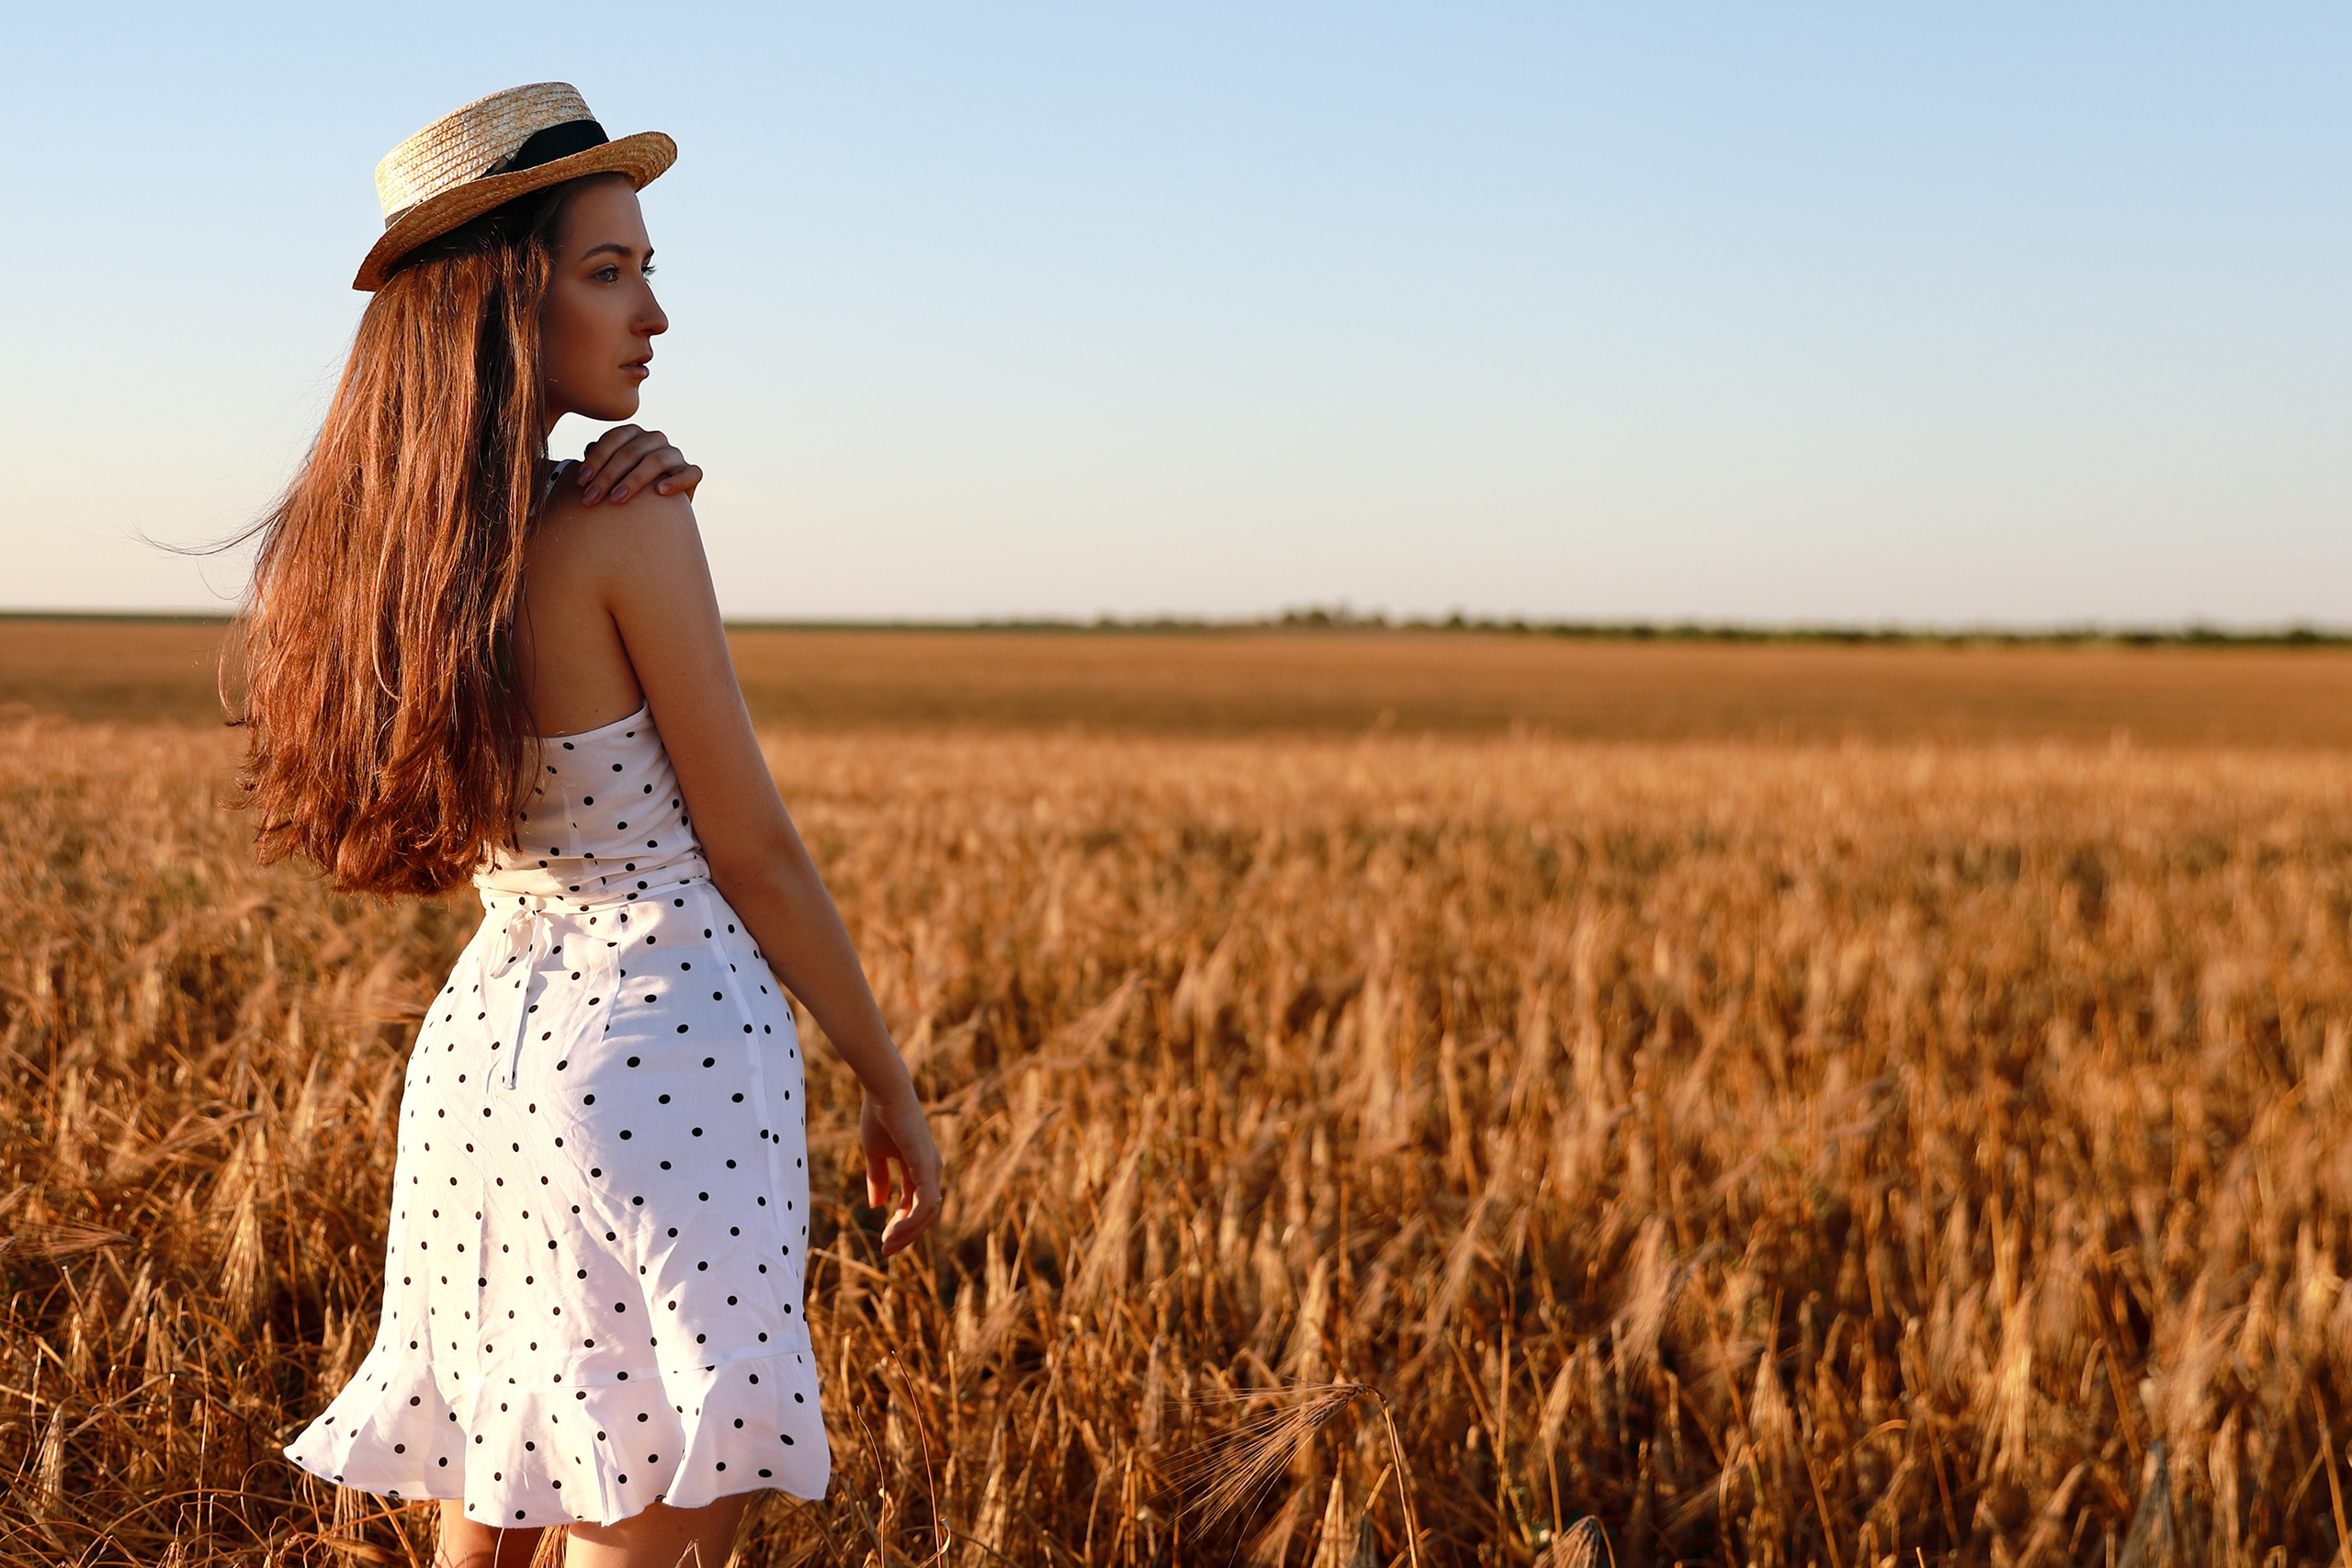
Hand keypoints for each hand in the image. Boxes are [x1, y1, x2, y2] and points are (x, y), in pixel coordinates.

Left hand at [575, 424, 701, 505]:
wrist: (658, 507)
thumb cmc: (628, 487)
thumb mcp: (611, 472)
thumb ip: (601, 459)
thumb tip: (589, 448)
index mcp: (634, 433)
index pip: (613, 439)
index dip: (596, 460)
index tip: (581, 482)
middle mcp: (655, 439)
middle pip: (630, 452)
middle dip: (607, 476)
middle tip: (591, 498)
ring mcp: (675, 454)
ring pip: (655, 461)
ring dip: (633, 480)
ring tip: (617, 499)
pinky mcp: (692, 472)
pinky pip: (689, 473)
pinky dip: (675, 481)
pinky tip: (660, 491)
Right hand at [860, 1090, 943, 1258]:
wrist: (884, 1092)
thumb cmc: (879, 1116)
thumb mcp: (875, 1154)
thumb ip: (878, 1179)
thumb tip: (876, 1205)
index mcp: (921, 1166)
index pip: (917, 1205)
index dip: (902, 1225)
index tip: (884, 1241)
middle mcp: (931, 1169)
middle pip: (925, 1214)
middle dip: (906, 1235)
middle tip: (886, 1251)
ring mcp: (931, 1168)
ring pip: (926, 1214)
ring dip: (907, 1233)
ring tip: (887, 1245)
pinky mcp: (926, 1166)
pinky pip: (924, 1204)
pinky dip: (910, 1221)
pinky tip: (894, 1231)